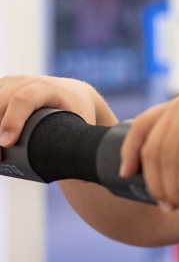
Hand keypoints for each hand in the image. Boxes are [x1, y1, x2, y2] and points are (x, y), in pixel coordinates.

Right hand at [0, 75, 114, 152]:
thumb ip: (84, 148)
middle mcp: (27, 81)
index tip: (6, 143)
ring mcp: (10, 83)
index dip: (13, 121)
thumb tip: (86, 180)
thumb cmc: (80, 113)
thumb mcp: (82, 126)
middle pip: (0, 102)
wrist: (74, 95)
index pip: (25, 99)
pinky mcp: (0, 88)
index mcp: (49, 88)